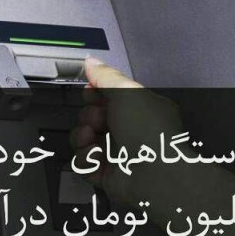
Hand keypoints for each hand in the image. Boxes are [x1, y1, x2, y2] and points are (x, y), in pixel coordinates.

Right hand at [70, 58, 183, 205]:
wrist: (152, 173)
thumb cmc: (146, 129)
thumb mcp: (128, 92)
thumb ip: (106, 76)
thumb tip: (90, 61)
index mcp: (138, 110)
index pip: (108, 98)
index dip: (95, 94)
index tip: (90, 93)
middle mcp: (127, 131)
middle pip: (91, 117)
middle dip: (89, 116)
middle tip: (98, 120)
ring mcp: (115, 153)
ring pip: (83, 140)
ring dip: (81, 136)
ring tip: (91, 138)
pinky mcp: (104, 173)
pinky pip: (82, 162)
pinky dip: (86, 159)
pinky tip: (96, 156)